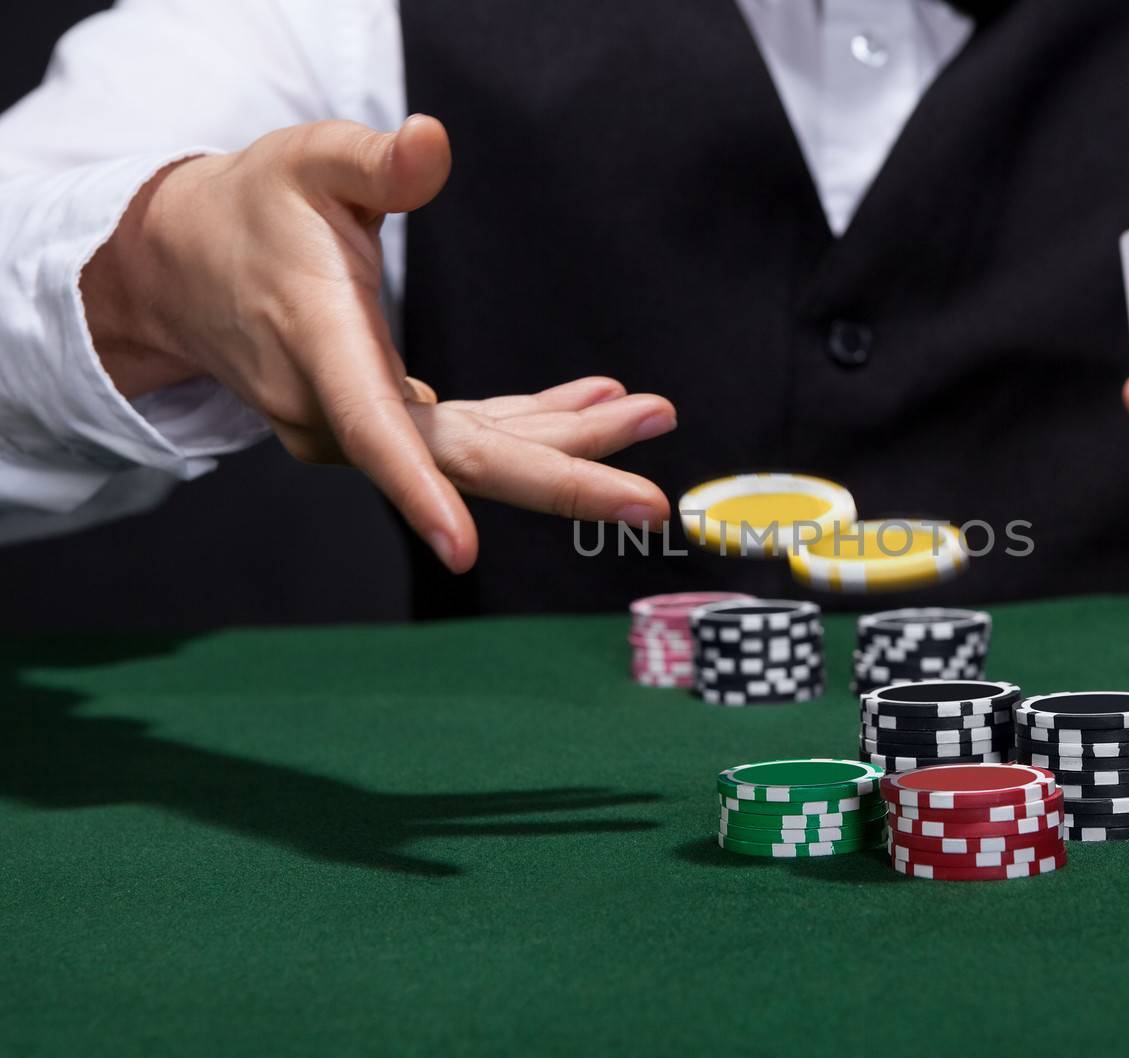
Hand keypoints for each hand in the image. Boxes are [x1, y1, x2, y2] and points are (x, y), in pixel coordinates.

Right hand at [80, 117, 672, 572]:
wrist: (182, 266)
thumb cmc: (251, 209)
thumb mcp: (308, 162)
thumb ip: (375, 161)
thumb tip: (433, 144)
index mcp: (320, 346)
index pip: (373, 433)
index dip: (420, 493)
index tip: (464, 549)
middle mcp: (337, 407)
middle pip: (461, 463)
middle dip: (564, 481)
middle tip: (652, 503)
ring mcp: (359, 425)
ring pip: (476, 451)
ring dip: (568, 441)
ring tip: (650, 414)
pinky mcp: (380, 421)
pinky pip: (467, 434)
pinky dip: (534, 422)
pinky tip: (595, 404)